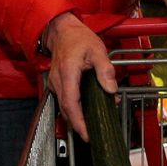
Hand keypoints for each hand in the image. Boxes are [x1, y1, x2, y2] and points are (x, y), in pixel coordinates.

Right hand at [43, 12, 114, 142]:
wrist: (62, 30)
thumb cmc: (78, 38)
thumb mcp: (97, 49)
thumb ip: (105, 70)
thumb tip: (111, 89)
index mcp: (68, 73)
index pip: (71, 104)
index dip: (78, 122)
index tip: (86, 134)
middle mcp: (58, 80)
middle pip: (66, 110)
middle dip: (78, 125)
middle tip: (91, 135)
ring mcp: (55, 82)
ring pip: (63, 107)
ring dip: (75, 118)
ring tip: (91, 125)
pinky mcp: (56, 83)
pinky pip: (64, 100)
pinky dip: (73, 109)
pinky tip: (85, 110)